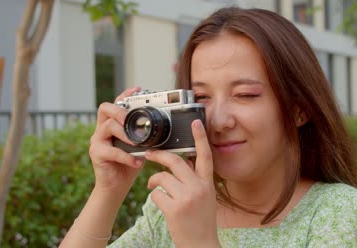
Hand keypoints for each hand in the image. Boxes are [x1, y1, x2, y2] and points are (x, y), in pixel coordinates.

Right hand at [89, 87, 143, 194]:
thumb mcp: (139, 147)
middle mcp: (102, 130)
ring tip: (137, 143)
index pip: (116, 104)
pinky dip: (126, 156)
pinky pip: (111, 151)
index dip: (125, 95)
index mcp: (112, 125)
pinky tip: (136, 162)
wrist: (116, 187)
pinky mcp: (96, 154)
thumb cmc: (128, 165)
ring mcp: (97, 141)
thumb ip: (144, 136)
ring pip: (108, 127)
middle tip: (132, 119)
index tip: (138, 89)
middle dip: (120, 111)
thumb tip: (163, 127)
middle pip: (105, 109)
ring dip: (125, 134)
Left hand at [146, 120, 219, 247]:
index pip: (205, 156)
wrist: (201, 245)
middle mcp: (199, 188)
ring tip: (153, 186)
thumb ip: (195, 180)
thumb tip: (180, 163)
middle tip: (149, 153)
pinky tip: (160, 203)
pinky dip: (154, 197)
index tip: (195, 122)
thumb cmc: (201, 221)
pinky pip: (157, 194)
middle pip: (175, 161)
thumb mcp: (205, 197)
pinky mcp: (174, 209)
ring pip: (162, 177)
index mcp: (207, 184)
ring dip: (153, 180)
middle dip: (159, 155)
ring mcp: (187, 198)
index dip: (200, 138)